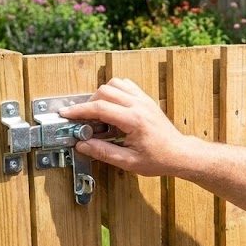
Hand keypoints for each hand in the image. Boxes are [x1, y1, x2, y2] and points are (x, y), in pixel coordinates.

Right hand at [59, 77, 195, 176]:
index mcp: (134, 120)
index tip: (66, 113)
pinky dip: (114, 91)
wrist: (179, 154)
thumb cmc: (159, 159)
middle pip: (104, 92)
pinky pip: (125, 85)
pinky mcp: (146, 99)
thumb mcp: (128, 161)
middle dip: (88, 104)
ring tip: (97, 113)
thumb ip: (103, 152)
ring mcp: (143, 100)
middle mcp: (139, 105)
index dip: (80, 110)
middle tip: (83, 119)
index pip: (100, 108)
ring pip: (114, 84)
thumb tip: (82, 144)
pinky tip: (111, 106)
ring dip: (101, 95)